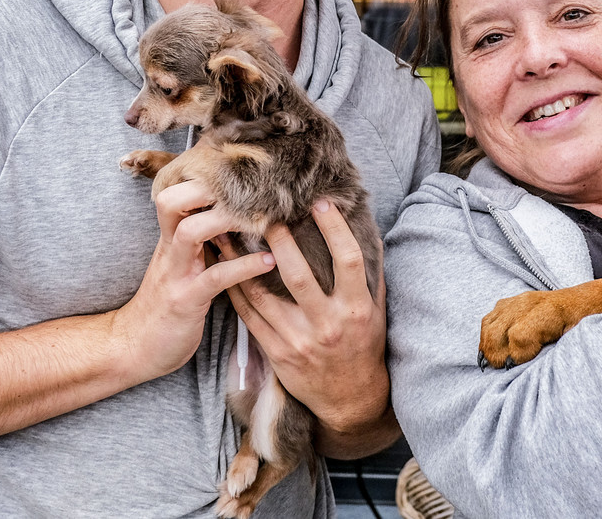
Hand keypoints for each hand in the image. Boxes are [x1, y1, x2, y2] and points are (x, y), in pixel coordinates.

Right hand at [110, 179, 277, 384]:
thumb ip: (201, 241)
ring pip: (191, 230)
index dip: (200, 174)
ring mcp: (176, 273)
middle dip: (206, 186)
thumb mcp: (180, 264)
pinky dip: (245, 266)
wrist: (131, 348)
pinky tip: (269, 261)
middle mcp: (169, 248)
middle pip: (172, 199)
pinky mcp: (186, 300)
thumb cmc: (164, 304)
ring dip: (227, 218)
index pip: (176, 191)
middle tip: (247, 184)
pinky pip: (216, 277)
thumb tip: (234, 217)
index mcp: (170, 237)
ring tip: (263, 217)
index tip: (238, 167)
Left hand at [216, 201, 390, 444]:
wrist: (350, 399)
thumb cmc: (365, 345)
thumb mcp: (376, 311)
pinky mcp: (276, 353)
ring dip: (243, 259)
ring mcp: (298, 340)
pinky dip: (234, 286)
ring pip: (263, 293)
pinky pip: (249, 314)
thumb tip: (366, 225)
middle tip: (264, 209)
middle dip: (279, 239)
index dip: (335, 229)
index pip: (348, 260)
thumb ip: (370, 271)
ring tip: (230, 229)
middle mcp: (327, 325)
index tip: (321, 202)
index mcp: (357, 309)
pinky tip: (224, 265)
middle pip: (298, 274)